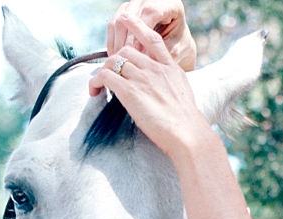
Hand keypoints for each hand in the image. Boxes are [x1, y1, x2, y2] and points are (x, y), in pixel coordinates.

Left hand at [88, 15, 211, 160]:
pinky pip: (104, 77)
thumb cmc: (187, 123)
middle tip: (109, 75)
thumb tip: (162, 91)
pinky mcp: (130, 92)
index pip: (153, 39)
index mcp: (170, 68)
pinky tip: (95, 92)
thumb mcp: (184, 95)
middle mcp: (155, 69)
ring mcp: (142, 78)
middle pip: (126, 51)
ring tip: (99, 86)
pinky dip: (95, 82)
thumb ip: (170, 85)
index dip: (137, 27)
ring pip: (113, 61)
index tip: (127, 20)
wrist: (188, 133)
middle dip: (114, 60)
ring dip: (102, 72)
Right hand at [106, 0, 195, 70]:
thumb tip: (140, 58)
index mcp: (171, 4)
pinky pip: (113, 23)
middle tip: (125, 60)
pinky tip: (116, 55)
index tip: (136, 53)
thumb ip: (161, 53)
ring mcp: (138, 3)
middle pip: (131, 14)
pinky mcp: (127, 11)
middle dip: (126, 40)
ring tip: (120, 60)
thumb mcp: (176, 51)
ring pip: (119, 18)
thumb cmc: (180, 48)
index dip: (140, 33)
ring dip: (117, 41)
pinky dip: (113, 40)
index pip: (150, 12)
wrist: (177, 45)